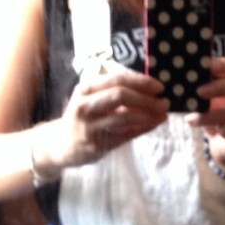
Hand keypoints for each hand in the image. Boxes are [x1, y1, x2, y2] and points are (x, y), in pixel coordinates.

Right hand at [34, 71, 167, 175]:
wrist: (61, 144)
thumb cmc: (82, 117)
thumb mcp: (90, 98)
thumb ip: (112, 91)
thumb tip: (148, 88)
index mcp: (85, 89)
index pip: (116, 79)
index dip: (141, 82)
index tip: (159, 86)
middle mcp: (85, 105)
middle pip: (120, 95)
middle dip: (146, 98)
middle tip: (164, 102)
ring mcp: (91, 126)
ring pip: (125, 117)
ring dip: (149, 115)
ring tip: (163, 114)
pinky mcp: (98, 144)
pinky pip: (126, 134)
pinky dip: (144, 128)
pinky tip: (154, 124)